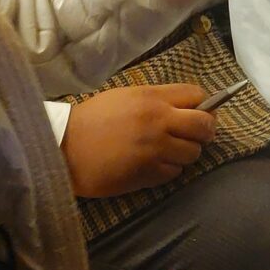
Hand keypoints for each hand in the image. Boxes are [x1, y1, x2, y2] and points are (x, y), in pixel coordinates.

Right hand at [60, 83, 218, 197]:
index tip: (199, 113)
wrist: (64, 148)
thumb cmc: (92, 119)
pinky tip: (152, 165)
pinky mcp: (148, 173)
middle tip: (193, 136)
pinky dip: (168, 170)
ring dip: (185, 153)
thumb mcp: (126, 97)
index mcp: (153, 98)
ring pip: (193, 153)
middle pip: (204, 126)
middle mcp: (159, 122)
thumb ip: (158, 100)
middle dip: (204, 131)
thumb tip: (189, 107)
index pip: (198, 96)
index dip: (204, 105)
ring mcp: (155, 149)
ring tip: (167, 152)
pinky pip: (174, 173)